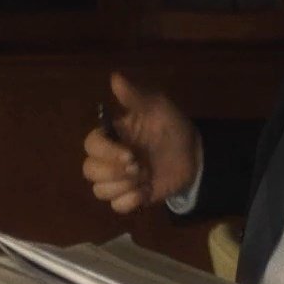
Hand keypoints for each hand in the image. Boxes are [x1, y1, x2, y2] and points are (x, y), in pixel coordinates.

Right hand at [81, 72, 200, 212]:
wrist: (195, 154)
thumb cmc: (172, 127)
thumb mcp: (157, 107)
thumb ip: (135, 97)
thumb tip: (115, 77)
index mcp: (112, 136)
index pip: (91, 146)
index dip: (106, 152)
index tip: (129, 154)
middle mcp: (110, 158)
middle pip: (89, 170)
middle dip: (112, 172)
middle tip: (139, 167)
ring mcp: (120, 179)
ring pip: (99, 191)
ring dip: (121, 187)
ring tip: (144, 178)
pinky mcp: (131, 196)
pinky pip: (116, 206)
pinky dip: (129, 202)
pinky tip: (145, 192)